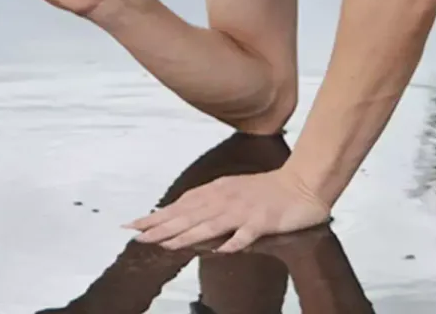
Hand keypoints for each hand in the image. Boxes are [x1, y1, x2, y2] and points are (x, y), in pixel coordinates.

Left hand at [123, 167, 330, 252]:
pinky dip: (234, 242)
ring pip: (210, 224)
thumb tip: (184, 219)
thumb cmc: (265, 191)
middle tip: (136, 235)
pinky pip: (246, 233)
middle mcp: (224, 199)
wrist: (301, 184)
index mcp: (216, 192)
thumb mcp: (231, 194)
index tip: (134, 225)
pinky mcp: (263, 220)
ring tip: (165, 244)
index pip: (180, 206)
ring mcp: (243, 210)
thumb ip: (209, 206)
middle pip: (188, 215)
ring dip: (187, 234)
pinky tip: (222, 251)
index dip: (157, 217)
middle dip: (161, 226)